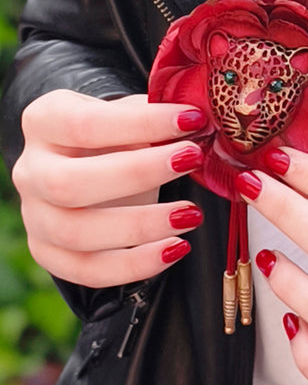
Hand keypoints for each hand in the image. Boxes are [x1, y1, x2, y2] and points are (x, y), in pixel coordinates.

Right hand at [12, 90, 206, 287]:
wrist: (92, 161)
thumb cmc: (115, 135)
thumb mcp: (129, 114)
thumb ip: (155, 116)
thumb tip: (200, 121)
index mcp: (44, 121)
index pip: (85, 124)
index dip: (141, 123)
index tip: (191, 120)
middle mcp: (30, 170)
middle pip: (69, 183)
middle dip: (138, 174)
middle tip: (191, 161)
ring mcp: (35, 216)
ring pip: (75, 233)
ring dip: (141, 226)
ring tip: (191, 215)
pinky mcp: (49, 253)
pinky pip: (87, 270)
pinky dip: (135, 265)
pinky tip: (175, 248)